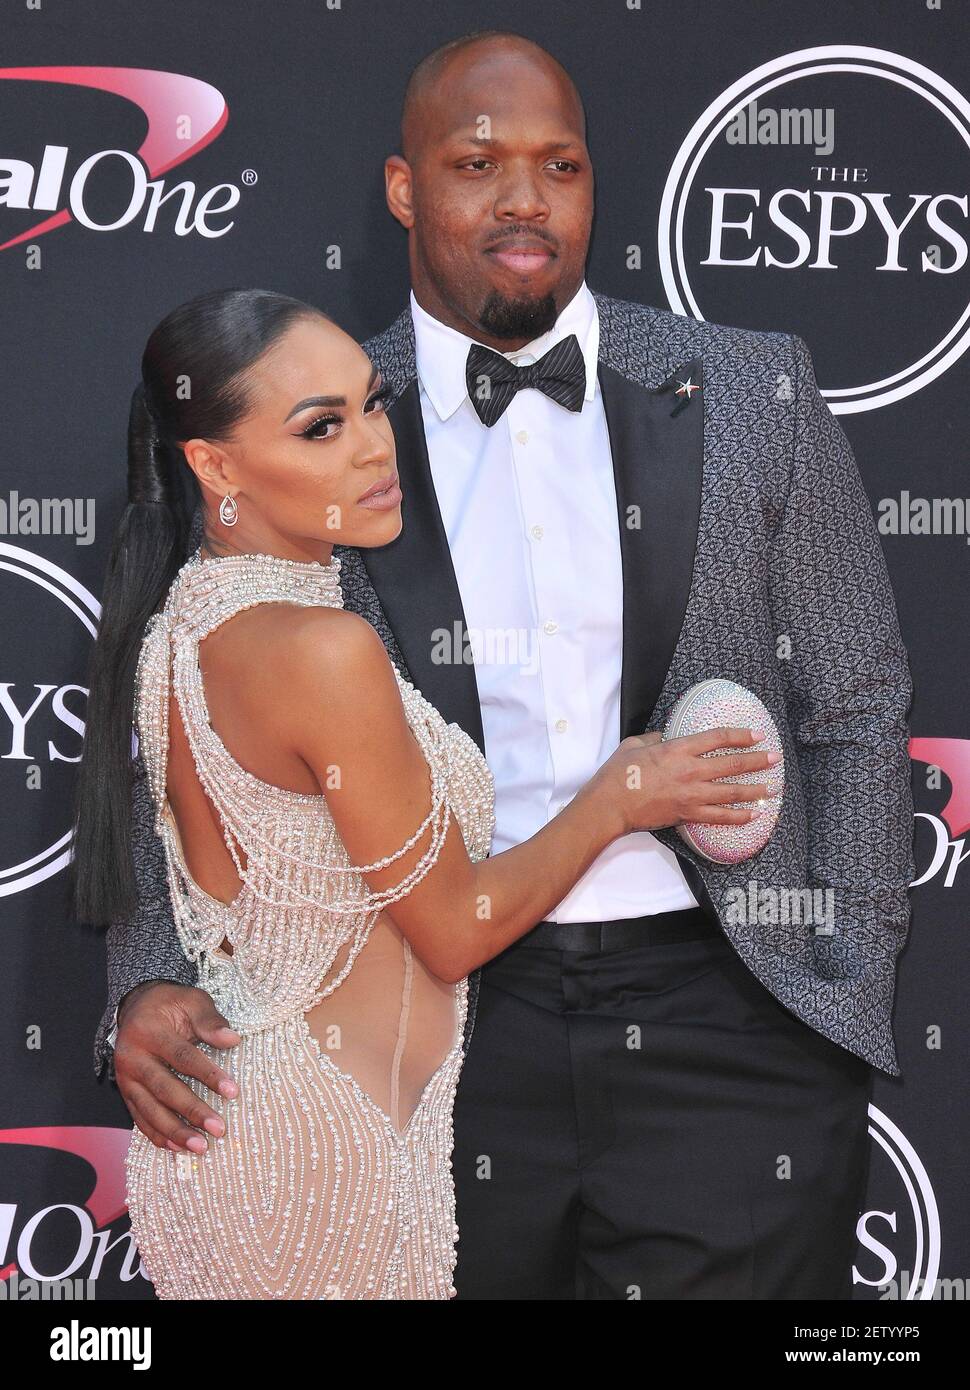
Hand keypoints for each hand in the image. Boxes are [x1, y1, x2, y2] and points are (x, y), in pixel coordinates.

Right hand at [113, 980, 241, 1154]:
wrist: (136, 1006)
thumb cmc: (170, 1004)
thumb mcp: (191, 1001)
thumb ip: (210, 1020)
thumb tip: (232, 1039)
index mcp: (149, 1032)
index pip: (183, 1058)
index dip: (208, 1075)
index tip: (233, 1092)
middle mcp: (132, 1057)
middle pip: (165, 1089)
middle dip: (193, 1112)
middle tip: (219, 1129)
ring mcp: (125, 1078)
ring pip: (150, 1110)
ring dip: (176, 1131)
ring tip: (201, 1147)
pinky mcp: (125, 1092)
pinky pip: (140, 1118)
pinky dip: (157, 1135)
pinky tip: (177, 1147)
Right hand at [591, 726, 781, 835]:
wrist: (611, 805)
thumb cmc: (619, 773)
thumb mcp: (634, 744)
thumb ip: (654, 738)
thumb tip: (664, 737)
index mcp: (678, 749)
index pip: (717, 738)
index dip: (740, 735)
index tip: (756, 734)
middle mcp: (691, 771)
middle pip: (732, 764)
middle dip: (757, 761)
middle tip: (774, 758)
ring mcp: (692, 795)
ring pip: (732, 792)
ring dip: (755, 790)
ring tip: (773, 788)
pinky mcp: (688, 814)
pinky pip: (720, 817)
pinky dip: (738, 817)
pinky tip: (753, 815)